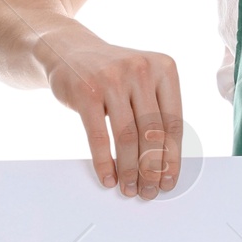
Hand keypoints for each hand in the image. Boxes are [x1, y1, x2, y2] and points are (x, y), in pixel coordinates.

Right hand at [40, 26, 184, 198]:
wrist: (68, 50)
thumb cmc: (111, 75)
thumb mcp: (141, 83)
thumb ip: (156, 112)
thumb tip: (165, 164)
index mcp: (164, 69)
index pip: (173, 122)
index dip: (173, 157)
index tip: (169, 180)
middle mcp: (141, 70)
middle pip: (152, 132)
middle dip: (151, 169)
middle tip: (149, 191)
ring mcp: (112, 79)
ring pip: (128, 137)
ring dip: (130, 170)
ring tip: (129, 188)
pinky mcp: (86, 92)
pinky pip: (100, 136)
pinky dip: (104, 162)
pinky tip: (108, 178)